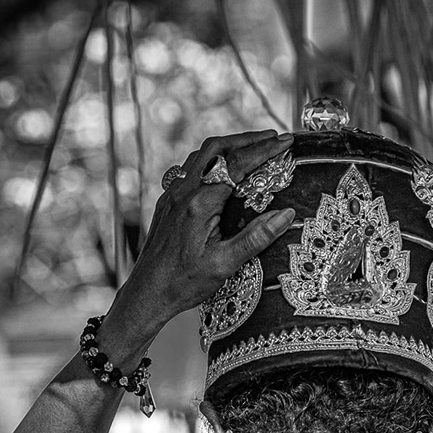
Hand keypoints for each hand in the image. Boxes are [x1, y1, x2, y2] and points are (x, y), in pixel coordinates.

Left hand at [113, 130, 296, 336]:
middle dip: (247, 139)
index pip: (238, 164)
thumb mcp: (225, 264)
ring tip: (251, 149)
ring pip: (200, 156)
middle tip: (272, 138)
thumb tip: (286, 214)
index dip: (265, 150)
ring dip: (227, 147)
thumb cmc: (182, 283)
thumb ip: (256, 237)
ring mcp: (171, 196)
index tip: (286, 142)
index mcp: (199, 204)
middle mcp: (183, 193)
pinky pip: (188, 170)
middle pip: (216, 149)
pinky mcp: (165, 204)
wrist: (146, 294)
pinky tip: (221, 172)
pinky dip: (210, 161)